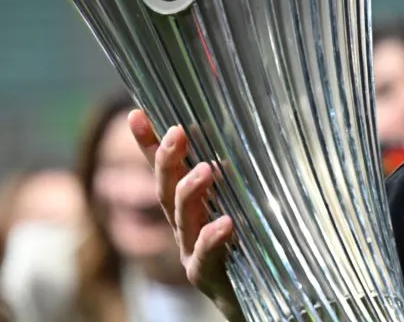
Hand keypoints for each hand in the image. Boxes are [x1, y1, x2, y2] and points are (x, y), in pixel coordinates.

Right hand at [127, 109, 243, 320]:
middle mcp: (186, 228)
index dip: (149, 144)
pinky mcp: (209, 277)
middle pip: (168, 191)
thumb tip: (254, 125)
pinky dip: (213, 239)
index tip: (136, 114)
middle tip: (178, 132)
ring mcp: (193, 252)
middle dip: (168, 160)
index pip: (166, 172)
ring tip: (206, 170)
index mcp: (192, 207)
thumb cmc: (252, 246)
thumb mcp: (246, 204)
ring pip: (183, 220)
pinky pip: (207, 257)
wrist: (258, 299)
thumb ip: (241, 176)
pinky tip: (224, 224)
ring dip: (190, 192)